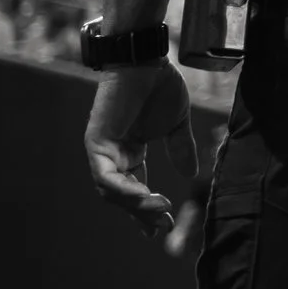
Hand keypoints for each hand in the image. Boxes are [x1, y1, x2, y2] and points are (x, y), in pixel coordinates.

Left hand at [82, 59, 197, 239]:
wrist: (146, 62)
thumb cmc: (159, 85)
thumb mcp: (176, 123)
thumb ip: (180, 148)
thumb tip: (191, 175)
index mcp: (128, 151)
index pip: (135, 188)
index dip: (147, 208)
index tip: (163, 226)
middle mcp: (112, 155)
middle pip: (123, 195)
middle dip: (143, 213)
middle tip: (162, 226)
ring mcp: (101, 150)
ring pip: (112, 192)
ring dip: (136, 205)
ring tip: (160, 210)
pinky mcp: (96, 144)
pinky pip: (106, 177)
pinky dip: (124, 190)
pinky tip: (146, 197)